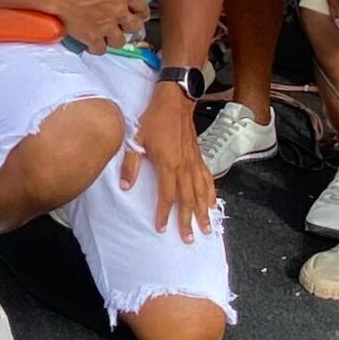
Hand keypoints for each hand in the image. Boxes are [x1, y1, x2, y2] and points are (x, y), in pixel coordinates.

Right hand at [43, 0, 149, 52]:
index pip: (141, 6)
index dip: (142, 12)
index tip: (140, 14)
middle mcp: (118, 12)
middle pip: (134, 27)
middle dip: (131, 27)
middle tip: (125, 27)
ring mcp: (107, 27)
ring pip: (119, 42)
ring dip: (115, 39)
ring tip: (109, 37)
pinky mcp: (93, 38)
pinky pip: (100, 49)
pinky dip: (97, 48)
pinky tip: (93, 44)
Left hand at [120, 84, 215, 238]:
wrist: (175, 100)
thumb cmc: (154, 118)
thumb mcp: (137, 137)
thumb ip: (131, 163)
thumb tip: (126, 186)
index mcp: (168, 164)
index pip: (166, 196)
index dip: (164, 213)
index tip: (162, 227)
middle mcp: (184, 166)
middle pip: (187, 199)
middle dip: (188, 220)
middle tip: (189, 239)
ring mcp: (194, 162)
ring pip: (200, 192)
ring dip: (203, 212)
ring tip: (206, 228)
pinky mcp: (199, 156)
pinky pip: (207, 179)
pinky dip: (211, 192)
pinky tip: (213, 203)